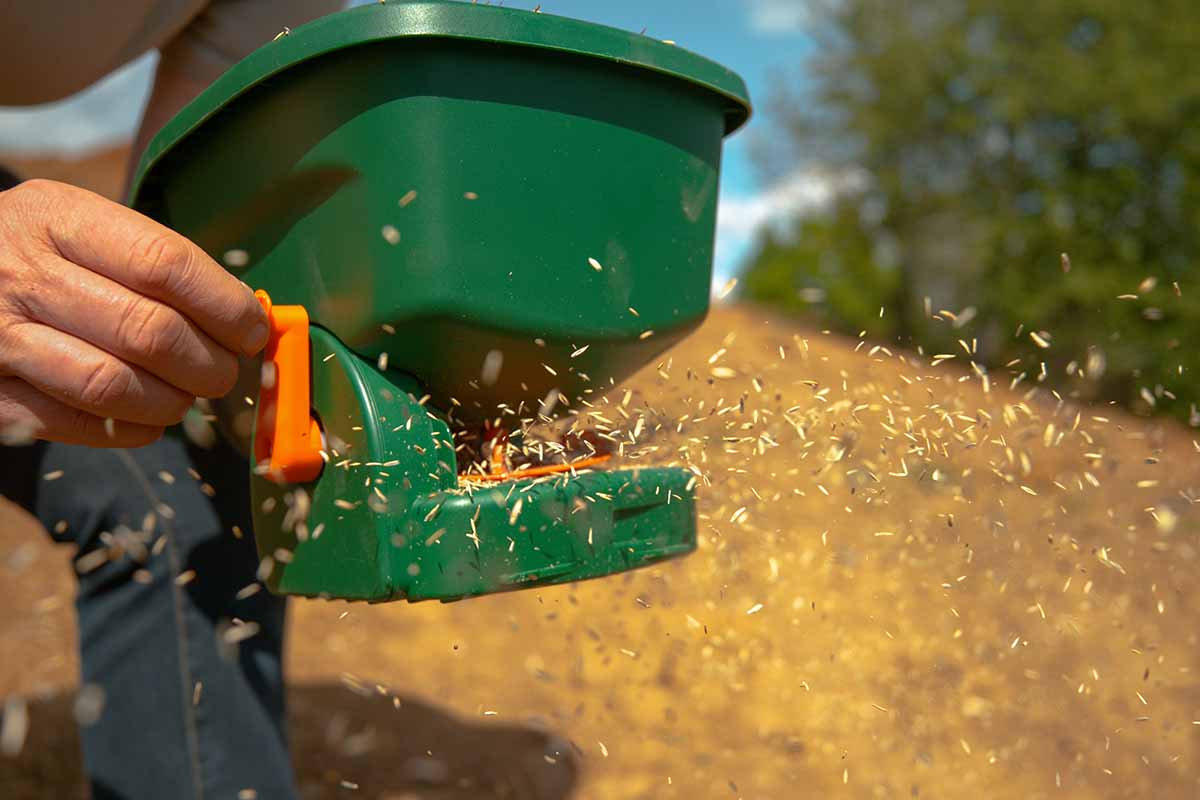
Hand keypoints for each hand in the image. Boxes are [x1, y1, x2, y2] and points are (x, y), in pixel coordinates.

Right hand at [0, 179, 268, 447]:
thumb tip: (243, 317)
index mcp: (57, 218)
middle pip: (148, 331)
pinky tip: (146, 419)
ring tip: (187, 396)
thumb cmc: (35, 253)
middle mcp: (21, 274)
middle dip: (208, 363)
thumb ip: (153, 262)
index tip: (252, 330)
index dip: (225, 306)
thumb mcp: (79, 225)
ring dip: (171, 402)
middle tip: (224, 372)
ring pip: (113, 385)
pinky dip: (128, 430)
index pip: (165, 264)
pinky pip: (73, 425)